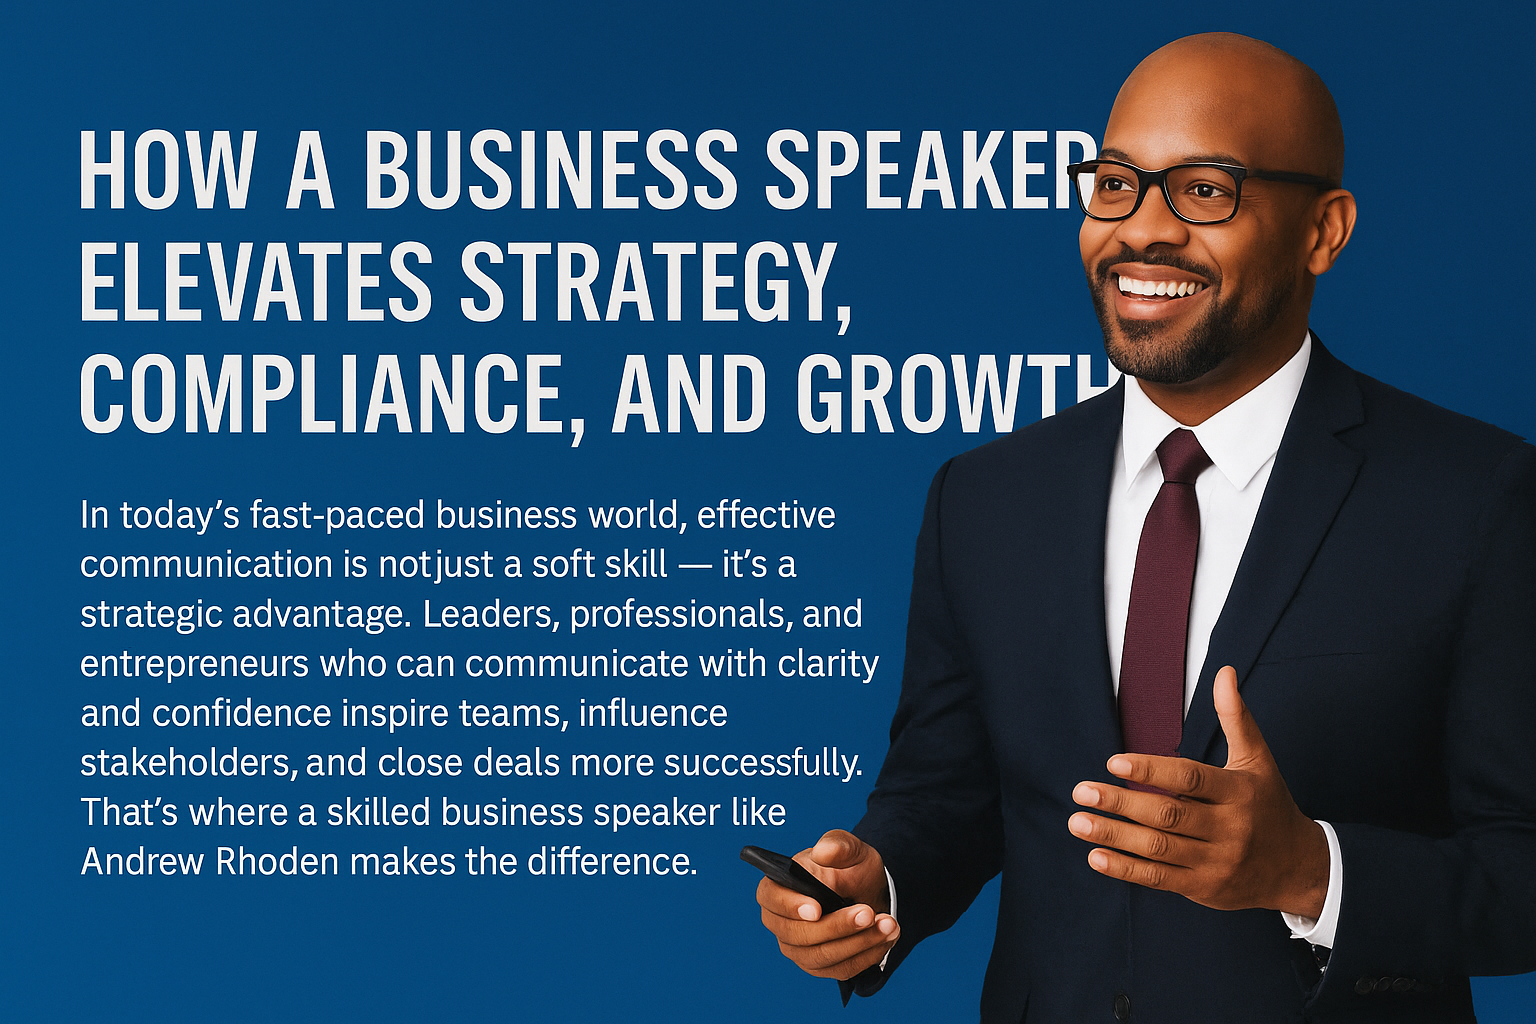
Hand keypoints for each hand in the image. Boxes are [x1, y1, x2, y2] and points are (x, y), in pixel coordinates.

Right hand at [756, 829, 898, 979]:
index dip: (790, 906)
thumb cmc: (851, 868)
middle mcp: (781, 922)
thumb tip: (823, 852)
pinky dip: (866, 955)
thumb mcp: (851, 849)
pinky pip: (841, 969)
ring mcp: (798, 948)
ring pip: (822, 956)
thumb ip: (838, 845)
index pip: (770, 899)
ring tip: (888, 924)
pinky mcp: (819, 966)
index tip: (817, 909)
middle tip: (868, 913)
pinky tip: (886, 937)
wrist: (869, 892)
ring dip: (858, 942)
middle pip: (798, 935)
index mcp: (778, 887)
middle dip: (837, 926)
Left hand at [1067, 666, 1329, 916]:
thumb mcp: (1258, 760)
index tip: (1113, 762)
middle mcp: (1229, 828)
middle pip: (1168, 814)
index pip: (1190, 779)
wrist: (1298, 869)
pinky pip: (1160, 878)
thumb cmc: (1268, 804)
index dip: (1151, 770)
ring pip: (1159, 848)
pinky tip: (1096, 856)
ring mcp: (1216, 862)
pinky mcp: (1204, 888)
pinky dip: (1126, 870)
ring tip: (1077, 821)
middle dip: (1121, 803)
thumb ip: (1236, 717)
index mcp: (1239, 793)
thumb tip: (1224, 672)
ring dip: (1114, 836)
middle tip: (1081, 791)